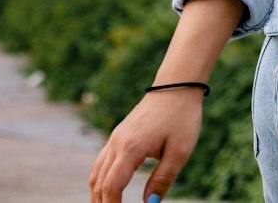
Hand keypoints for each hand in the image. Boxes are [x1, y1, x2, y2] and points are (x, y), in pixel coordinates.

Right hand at [88, 90, 202, 202]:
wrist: (177, 86)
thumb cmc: (181, 118)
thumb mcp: (179, 152)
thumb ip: (162, 180)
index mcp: (130, 148)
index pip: (111, 188)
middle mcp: (117, 143)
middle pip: (98, 184)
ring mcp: (115, 137)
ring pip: (95, 173)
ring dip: (98, 195)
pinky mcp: (118, 134)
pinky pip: (101, 162)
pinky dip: (99, 181)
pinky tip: (107, 191)